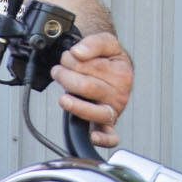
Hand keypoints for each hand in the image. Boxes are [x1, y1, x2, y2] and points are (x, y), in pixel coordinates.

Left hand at [50, 31, 132, 148]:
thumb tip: (78, 53)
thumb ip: (93, 43)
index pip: (92, 68)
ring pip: (93, 111)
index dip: (71, 60)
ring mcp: (113, 110)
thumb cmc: (108, 58)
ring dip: (73, 104)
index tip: (67, 56)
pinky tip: (93, 136)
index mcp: (122, 73)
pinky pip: (110, 136)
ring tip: (63, 97)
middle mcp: (120, 94)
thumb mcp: (106, 42)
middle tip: (59, 71)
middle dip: (66, 76)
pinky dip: (102, 139)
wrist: (113, 68)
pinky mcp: (108, 125)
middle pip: (87, 88)